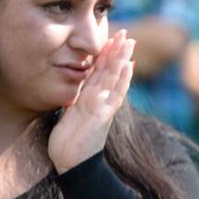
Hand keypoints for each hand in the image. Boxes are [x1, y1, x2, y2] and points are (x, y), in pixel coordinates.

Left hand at [49, 30, 134, 173]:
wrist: (74, 164)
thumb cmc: (69, 145)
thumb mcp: (69, 119)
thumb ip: (73, 106)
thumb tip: (71, 99)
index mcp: (91, 100)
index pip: (100, 73)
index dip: (105, 57)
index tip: (111, 41)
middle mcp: (100, 101)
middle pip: (111, 71)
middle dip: (117, 52)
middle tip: (125, 34)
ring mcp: (103, 106)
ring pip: (115, 77)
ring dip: (122, 58)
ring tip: (129, 42)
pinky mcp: (104, 114)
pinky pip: (115, 92)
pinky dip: (123, 78)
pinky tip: (129, 65)